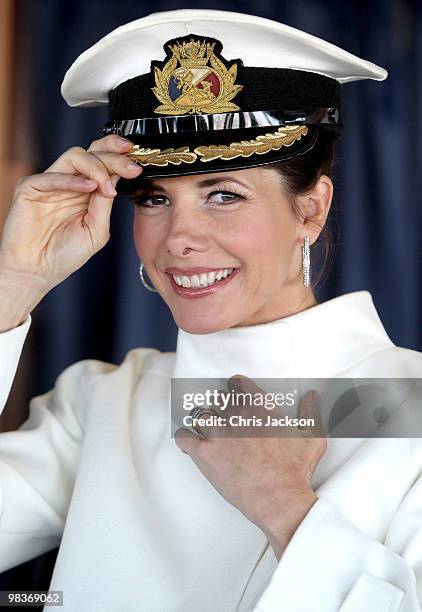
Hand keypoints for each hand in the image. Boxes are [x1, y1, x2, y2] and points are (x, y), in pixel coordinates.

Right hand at [0, 134, 141, 297]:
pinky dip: (73, 180)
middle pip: (92, 152)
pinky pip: (52, 175)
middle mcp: (69, 183)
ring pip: (75, 156)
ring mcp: (50, 183)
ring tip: (107, 187)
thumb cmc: (64, 255)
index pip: (104, 164)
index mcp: (86, 192)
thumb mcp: (96, 230)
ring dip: (96, 167)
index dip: (121, 159)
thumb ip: (104, 203)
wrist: (36, 271)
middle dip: (114, 156)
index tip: (138, 165)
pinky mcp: (30, 187)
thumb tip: (115, 178)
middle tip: (130, 166)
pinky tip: (89, 187)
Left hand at [174, 375, 326, 559]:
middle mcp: (237, 416)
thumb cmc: (295, 472)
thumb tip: (312, 396)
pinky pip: (184, 437)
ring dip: (203, 422)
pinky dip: (185, 439)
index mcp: (260, 407)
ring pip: (200, 414)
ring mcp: (218, 434)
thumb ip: (310, 413)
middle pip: (218, 399)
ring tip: (208, 433)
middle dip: (221, 408)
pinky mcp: (205, 454)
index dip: (235, 389)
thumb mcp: (312, 438)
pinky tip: (192, 445)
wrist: (279, 499)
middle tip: (225, 422)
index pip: (237, 383)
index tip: (236, 397)